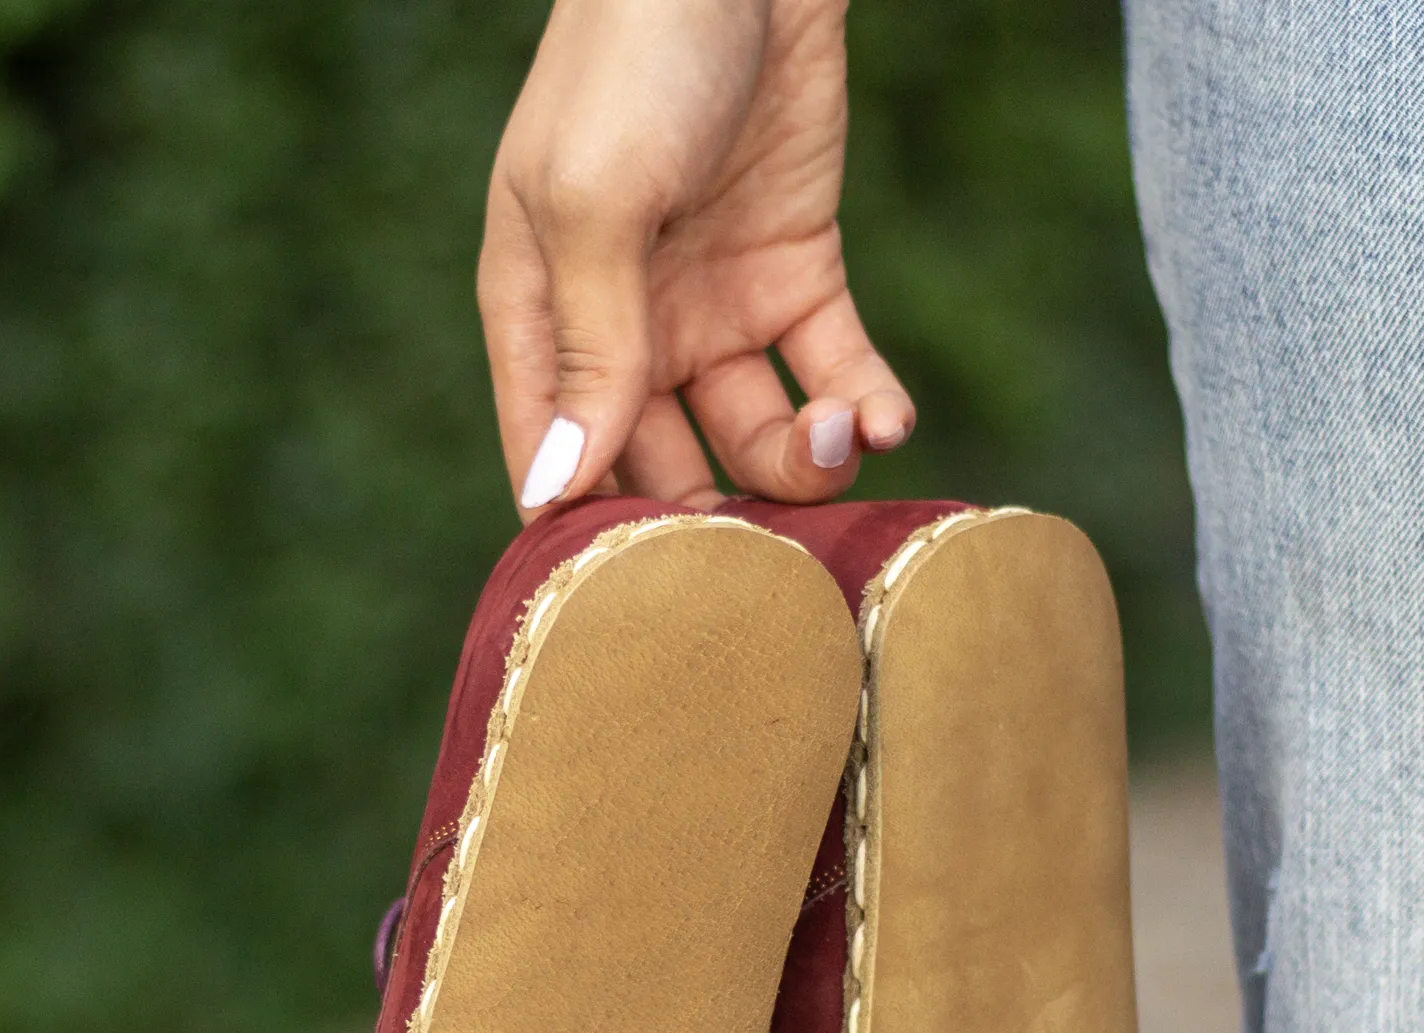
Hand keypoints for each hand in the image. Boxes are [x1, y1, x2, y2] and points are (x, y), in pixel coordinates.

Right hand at [480, 0, 913, 514]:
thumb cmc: (637, 57)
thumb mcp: (598, 202)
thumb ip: (590, 347)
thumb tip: (555, 488)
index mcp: (538, 315)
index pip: (555, 464)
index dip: (601, 534)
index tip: (660, 584)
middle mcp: (623, 331)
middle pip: (663, 473)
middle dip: (718, 519)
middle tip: (771, 546)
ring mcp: (713, 310)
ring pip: (755, 438)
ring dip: (802, 461)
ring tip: (839, 437)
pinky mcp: (797, 280)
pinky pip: (832, 373)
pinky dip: (865, 408)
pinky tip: (886, 419)